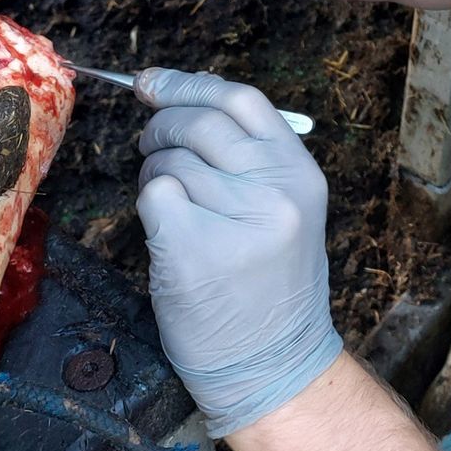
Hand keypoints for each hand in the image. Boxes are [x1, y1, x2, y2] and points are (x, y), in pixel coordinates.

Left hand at [133, 68, 342, 436]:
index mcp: (301, 176)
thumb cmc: (268, 289)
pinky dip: (149, 207)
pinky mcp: (193, 249)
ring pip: (170, 162)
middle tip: (151, 145)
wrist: (272, 367)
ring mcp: (236, 221)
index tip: (154, 84)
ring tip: (171, 207)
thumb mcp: (285, 212)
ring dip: (155, 175)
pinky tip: (167, 235)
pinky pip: (154, 197)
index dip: (191, 84)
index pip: (243, 100)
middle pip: (200, 124)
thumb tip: (181, 96)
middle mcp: (276, 193)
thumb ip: (248, 159)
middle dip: (161, 126)